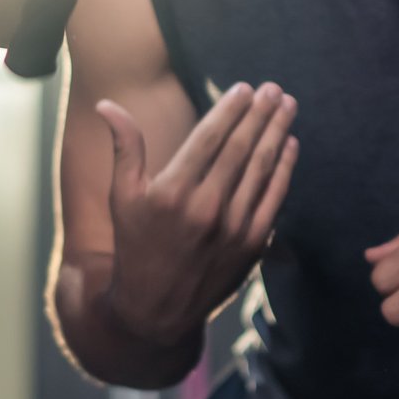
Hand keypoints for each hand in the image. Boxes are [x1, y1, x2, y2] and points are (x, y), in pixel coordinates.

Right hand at [100, 82, 298, 347]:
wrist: (156, 309)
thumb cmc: (136, 246)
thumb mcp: (121, 197)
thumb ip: (124, 147)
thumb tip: (107, 105)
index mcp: (172, 192)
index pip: (210, 138)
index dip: (230, 109)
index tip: (245, 88)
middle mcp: (205, 207)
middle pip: (240, 148)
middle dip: (260, 114)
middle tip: (274, 89)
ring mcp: (233, 228)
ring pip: (261, 169)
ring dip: (277, 133)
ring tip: (287, 106)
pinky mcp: (252, 245)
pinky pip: (274, 198)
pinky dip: (284, 170)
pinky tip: (290, 146)